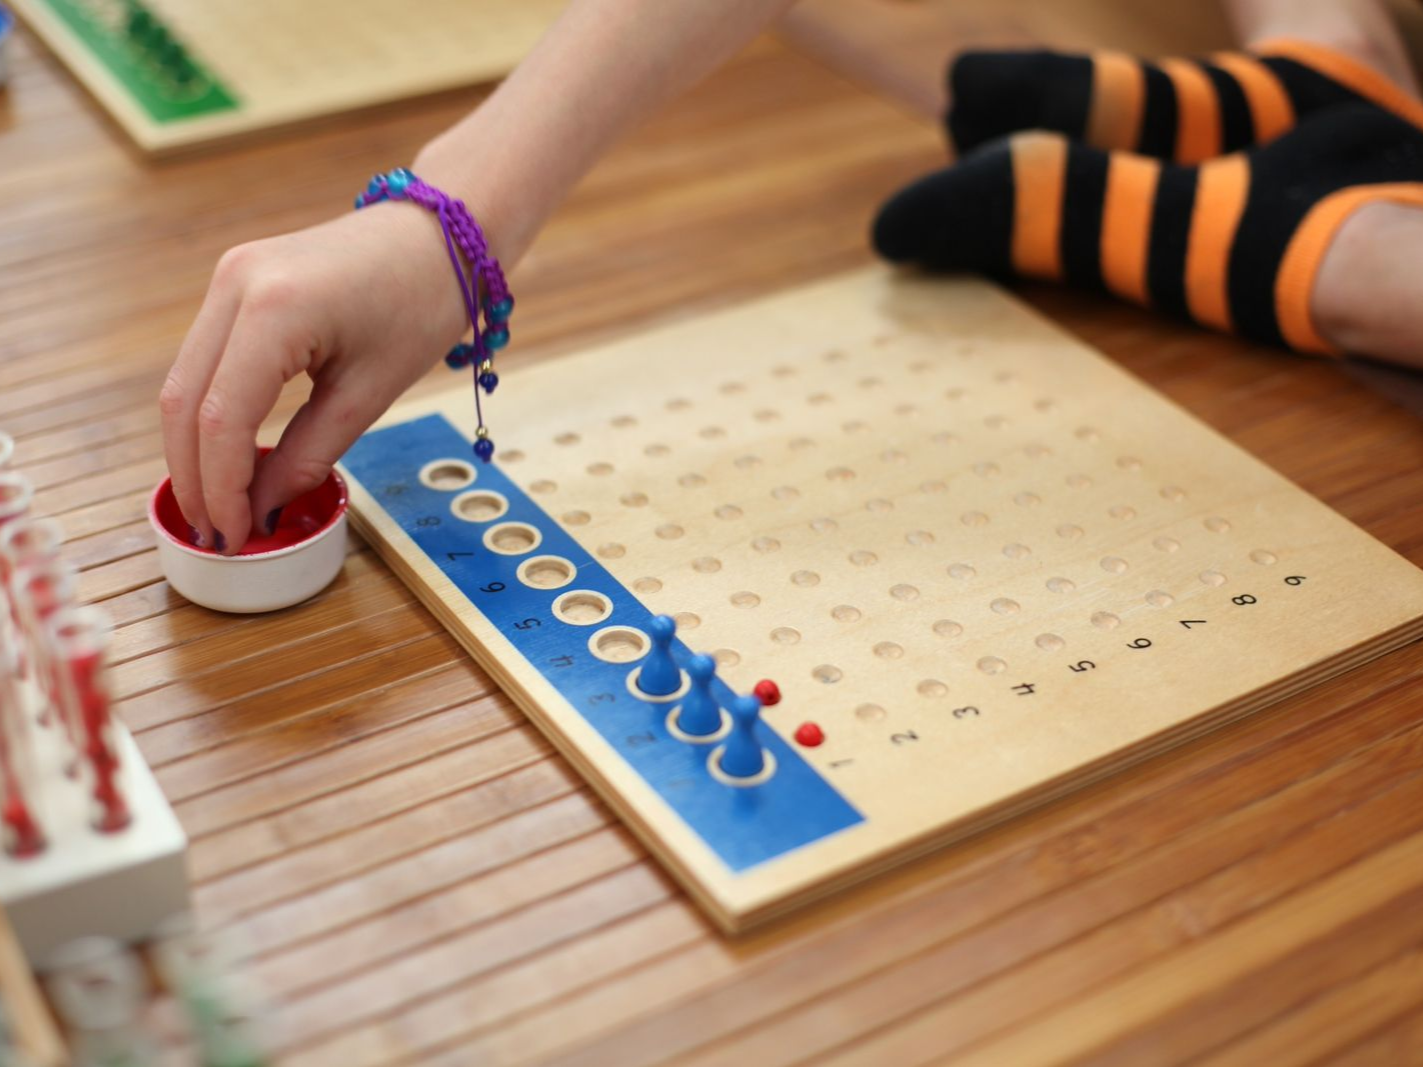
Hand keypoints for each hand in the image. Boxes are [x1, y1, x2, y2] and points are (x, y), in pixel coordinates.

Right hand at [160, 205, 467, 553]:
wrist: (440, 234)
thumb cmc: (422, 302)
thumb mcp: (371, 392)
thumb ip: (309, 453)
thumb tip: (263, 509)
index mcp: (274, 309)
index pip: (220, 418)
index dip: (221, 488)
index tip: (236, 539)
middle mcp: (234, 285)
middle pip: (182, 401)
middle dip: (195, 477)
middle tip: (217, 536)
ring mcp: (228, 278)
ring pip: (183, 382)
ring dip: (194, 450)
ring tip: (220, 509)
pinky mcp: (235, 284)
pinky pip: (205, 361)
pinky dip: (209, 415)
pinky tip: (228, 459)